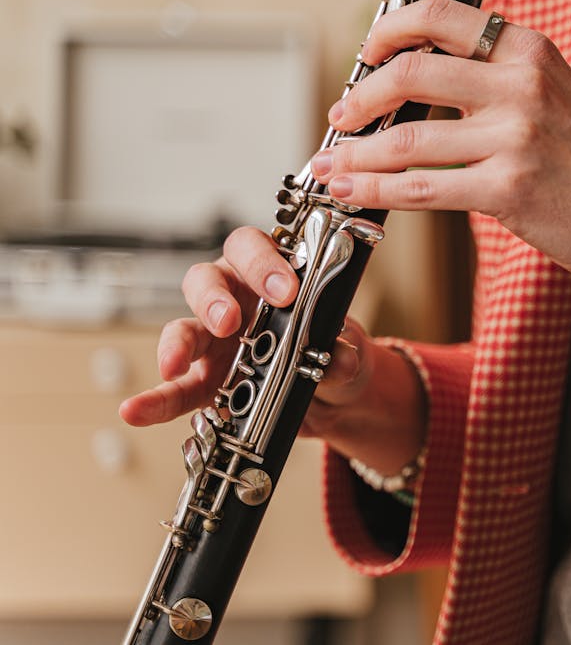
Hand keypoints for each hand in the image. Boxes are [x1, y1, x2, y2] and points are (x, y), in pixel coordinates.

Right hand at [118, 227, 425, 474]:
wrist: (330, 397)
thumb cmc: (331, 352)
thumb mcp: (345, 351)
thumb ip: (342, 352)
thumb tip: (338, 359)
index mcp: (271, 276)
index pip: (254, 249)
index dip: (263, 263)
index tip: (284, 289)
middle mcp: (234, 299)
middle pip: (208, 279)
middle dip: (215, 298)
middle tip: (230, 320)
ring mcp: (212, 340)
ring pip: (183, 327)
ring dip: (177, 344)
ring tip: (175, 365)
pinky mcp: (203, 380)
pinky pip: (175, 389)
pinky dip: (155, 400)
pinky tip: (135, 410)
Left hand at [316, 0, 570, 317]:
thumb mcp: (553, 95)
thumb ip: (494, 78)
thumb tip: (416, 80)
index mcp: (530, 50)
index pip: (441, 17)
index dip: (388, 30)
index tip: (366, 52)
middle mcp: (522, 84)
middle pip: (411, 72)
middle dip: (360, 96)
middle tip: (342, 114)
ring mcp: (516, 136)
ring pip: (406, 138)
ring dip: (355, 153)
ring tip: (331, 162)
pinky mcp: (508, 189)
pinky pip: (421, 188)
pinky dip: (375, 191)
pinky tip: (351, 191)